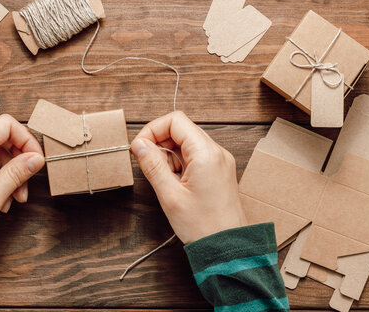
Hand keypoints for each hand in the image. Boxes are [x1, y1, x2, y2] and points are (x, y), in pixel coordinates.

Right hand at [131, 111, 246, 243]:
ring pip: (187, 142)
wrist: (228, 248)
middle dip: (159, 142)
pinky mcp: (218, 170)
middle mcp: (216, 152)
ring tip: (164, 178)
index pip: (175, 121)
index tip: (140, 147)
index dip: (153, 129)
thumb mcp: (170, 195)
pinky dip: (180, 163)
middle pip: (181, 129)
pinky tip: (175, 182)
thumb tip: (139, 145)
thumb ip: (153, 165)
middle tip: (147, 163)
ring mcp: (219, 161)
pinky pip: (195, 155)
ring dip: (169, 154)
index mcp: (206, 153)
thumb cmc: (203, 226)